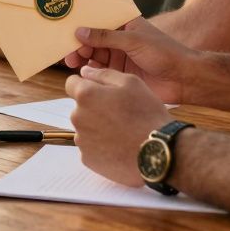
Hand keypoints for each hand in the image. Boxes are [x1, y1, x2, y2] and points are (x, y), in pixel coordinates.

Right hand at [63, 18, 196, 103]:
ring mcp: (120, 56)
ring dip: (82, 58)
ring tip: (72, 62)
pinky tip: (83, 73)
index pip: (99, 20)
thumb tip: (80, 31)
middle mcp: (121, 39)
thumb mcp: (133, 40)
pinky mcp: (120, 74)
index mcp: (125, 24)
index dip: (83, 24)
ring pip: (94, 55)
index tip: (67, 30)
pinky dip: (90, 72)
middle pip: (93, 39)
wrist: (184, 79)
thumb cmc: (165, 53)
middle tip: (68, 52)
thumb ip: (105, 37)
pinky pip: (100, 71)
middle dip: (79, 44)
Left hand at [66, 66, 172, 186]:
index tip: (102, 92)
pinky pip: (91, 147)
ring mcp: (82, 140)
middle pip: (80, 107)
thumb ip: (103, 74)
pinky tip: (119, 146)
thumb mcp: (131, 83)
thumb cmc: (146, 114)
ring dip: (97, 127)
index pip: (71, 83)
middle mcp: (77, 117)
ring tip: (122, 132)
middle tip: (119, 113)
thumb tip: (85, 71)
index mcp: (86, 95)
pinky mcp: (88, 159)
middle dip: (94, 107)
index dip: (87, 85)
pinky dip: (101, 146)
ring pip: (86, 128)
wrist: (158, 153)